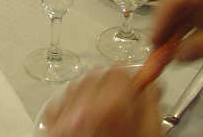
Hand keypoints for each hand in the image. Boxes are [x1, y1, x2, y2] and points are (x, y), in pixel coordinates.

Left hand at [40, 68, 160, 136]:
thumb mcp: (150, 136)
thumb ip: (151, 107)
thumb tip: (149, 87)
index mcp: (108, 111)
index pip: (120, 72)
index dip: (134, 79)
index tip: (141, 87)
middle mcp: (80, 112)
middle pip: (99, 74)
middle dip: (115, 85)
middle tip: (127, 102)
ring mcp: (62, 121)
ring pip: (79, 84)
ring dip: (95, 92)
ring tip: (107, 114)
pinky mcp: (51, 129)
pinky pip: (62, 103)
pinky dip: (75, 105)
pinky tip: (88, 120)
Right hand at [152, 0, 202, 86]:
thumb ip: (202, 45)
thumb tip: (177, 55)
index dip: (160, 21)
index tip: (155, 42)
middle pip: (173, 10)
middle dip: (162, 32)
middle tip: (156, 56)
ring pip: (178, 20)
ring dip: (170, 39)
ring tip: (163, 59)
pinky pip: (188, 27)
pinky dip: (181, 41)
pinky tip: (178, 55)